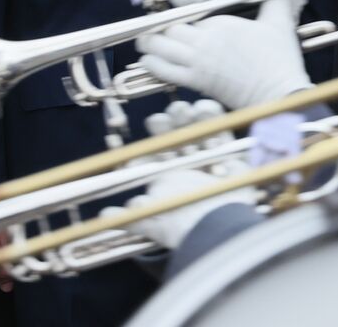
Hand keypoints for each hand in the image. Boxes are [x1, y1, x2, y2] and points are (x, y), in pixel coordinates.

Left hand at [104, 100, 257, 250]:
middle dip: (174, 123)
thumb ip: (132, 217)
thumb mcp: (154, 223)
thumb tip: (104, 213)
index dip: (155, 139)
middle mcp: (188, 169)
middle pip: (179, 140)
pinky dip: (213, 120)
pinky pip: (222, 133)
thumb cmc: (183, 224)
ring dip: (191, 119)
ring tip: (185, 108)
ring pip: (198, 134)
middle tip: (171, 113)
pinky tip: (203, 109)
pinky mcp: (233, 158)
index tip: (154, 122)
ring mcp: (210, 162)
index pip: (158, 154)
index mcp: (169, 180)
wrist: (217, 227)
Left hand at [138, 0, 312, 109]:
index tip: (172, 4)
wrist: (278, 93)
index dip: (178, 8)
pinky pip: (163, 71)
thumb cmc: (281, 56)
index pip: (188, 10)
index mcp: (222, 21)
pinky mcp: (196, 82)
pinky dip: (152, 64)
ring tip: (145, 41)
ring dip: (149, 43)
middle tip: (151, 26)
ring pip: (159, 47)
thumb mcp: (279, 16)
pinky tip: (149, 60)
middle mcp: (206, 39)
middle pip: (168, 28)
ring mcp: (198, 62)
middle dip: (157, 26)